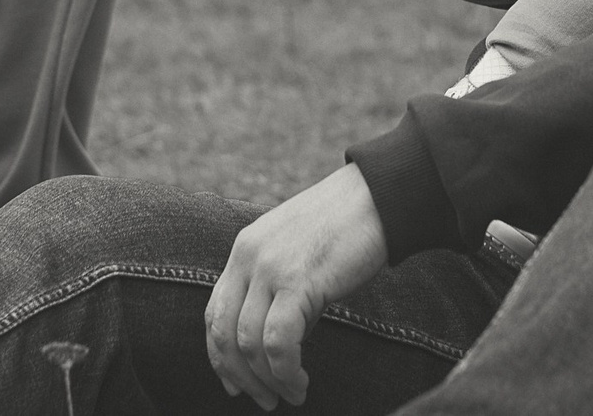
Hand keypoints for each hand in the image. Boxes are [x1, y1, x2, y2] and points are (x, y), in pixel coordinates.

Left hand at [205, 165, 388, 408]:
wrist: (378, 197)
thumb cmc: (346, 228)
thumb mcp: (298, 256)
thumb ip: (280, 291)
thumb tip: (277, 343)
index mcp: (245, 249)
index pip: (214, 312)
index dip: (219, 355)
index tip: (235, 384)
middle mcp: (248, 257)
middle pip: (223, 332)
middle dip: (239, 376)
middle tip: (264, 400)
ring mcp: (269, 267)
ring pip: (248, 342)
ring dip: (267, 380)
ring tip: (291, 394)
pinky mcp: (297, 280)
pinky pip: (277, 341)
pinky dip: (285, 371)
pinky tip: (300, 382)